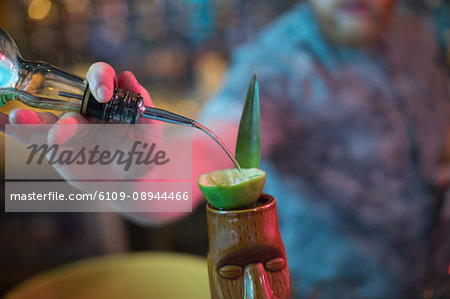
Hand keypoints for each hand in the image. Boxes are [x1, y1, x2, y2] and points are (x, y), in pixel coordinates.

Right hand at [4, 63, 165, 222]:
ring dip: (30, 117)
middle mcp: (85, 109)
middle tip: (68, 129)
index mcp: (109, 100)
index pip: (100, 77)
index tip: (104, 94)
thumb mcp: (150, 134)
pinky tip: (1, 121)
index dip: (99, 79)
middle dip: (67, 116)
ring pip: (46, 119)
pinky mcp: (54, 148)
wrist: (128, 182)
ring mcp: (67, 128)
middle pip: (68, 100)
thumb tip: (128, 77)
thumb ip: (143, 107)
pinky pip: (31, 136)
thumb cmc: (141, 154)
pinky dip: (13, 128)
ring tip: (19, 117)